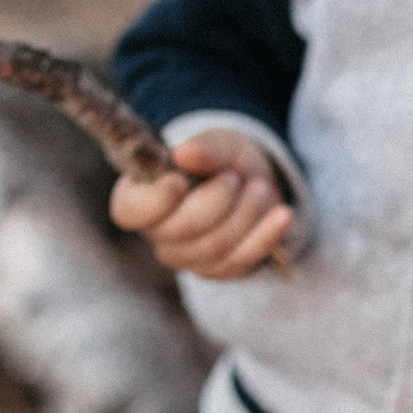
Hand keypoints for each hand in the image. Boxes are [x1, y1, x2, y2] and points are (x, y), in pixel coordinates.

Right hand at [109, 129, 294, 278]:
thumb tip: (185, 154)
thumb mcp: (217, 142)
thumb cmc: (221, 160)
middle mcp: (157, 232)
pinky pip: (241, 261)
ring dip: (245, 213)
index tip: (181, 180)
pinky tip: (282, 215)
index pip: (130, 211)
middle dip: (216, 201)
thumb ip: (204, 148)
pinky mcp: (217, 270)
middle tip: (234, 177)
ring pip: (215, 246)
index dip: (154, 201)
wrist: (250, 182)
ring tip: (259, 187)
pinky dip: (265, 236)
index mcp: (139, 196)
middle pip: (181, 230)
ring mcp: (186, 256)